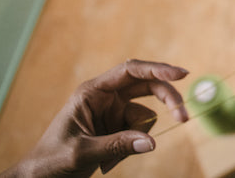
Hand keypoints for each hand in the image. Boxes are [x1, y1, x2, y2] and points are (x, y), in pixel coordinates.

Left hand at [1, 60, 189, 177]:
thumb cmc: (50, 161)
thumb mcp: (81, 152)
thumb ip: (117, 145)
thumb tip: (152, 142)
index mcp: (92, 91)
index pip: (131, 71)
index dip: (158, 69)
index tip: (181, 75)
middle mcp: (106, 97)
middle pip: (148, 87)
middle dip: (167, 100)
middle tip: (184, 117)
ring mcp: (113, 112)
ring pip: (145, 116)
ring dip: (136, 139)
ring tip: (110, 161)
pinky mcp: (117, 128)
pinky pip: (139, 134)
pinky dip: (130, 149)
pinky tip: (107, 164)